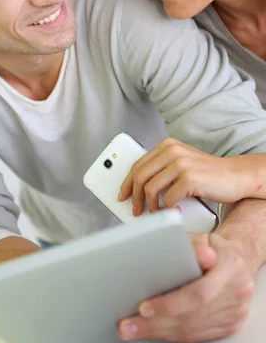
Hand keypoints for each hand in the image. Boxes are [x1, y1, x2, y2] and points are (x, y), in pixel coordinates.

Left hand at [118, 138, 243, 215]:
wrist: (236, 175)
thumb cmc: (207, 173)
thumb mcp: (181, 163)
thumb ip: (162, 169)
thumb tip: (138, 188)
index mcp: (166, 145)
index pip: (138, 164)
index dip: (127, 182)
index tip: (122, 194)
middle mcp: (171, 151)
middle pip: (140, 176)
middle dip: (134, 196)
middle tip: (135, 210)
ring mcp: (181, 163)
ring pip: (150, 188)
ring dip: (149, 205)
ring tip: (153, 213)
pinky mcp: (190, 178)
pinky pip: (168, 198)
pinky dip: (168, 209)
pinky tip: (173, 211)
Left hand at [118, 232, 253, 341]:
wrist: (236, 259)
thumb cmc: (212, 246)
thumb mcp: (200, 237)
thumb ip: (188, 245)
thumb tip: (182, 251)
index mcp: (230, 265)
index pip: (198, 292)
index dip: (170, 303)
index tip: (144, 307)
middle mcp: (236, 291)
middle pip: (193, 316)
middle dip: (157, 322)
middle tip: (129, 324)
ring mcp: (235, 311)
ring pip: (194, 330)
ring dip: (161, 332)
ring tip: (135, 329)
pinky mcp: (230, 324)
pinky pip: (200, 336)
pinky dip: (175, 335)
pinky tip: (156, 331)